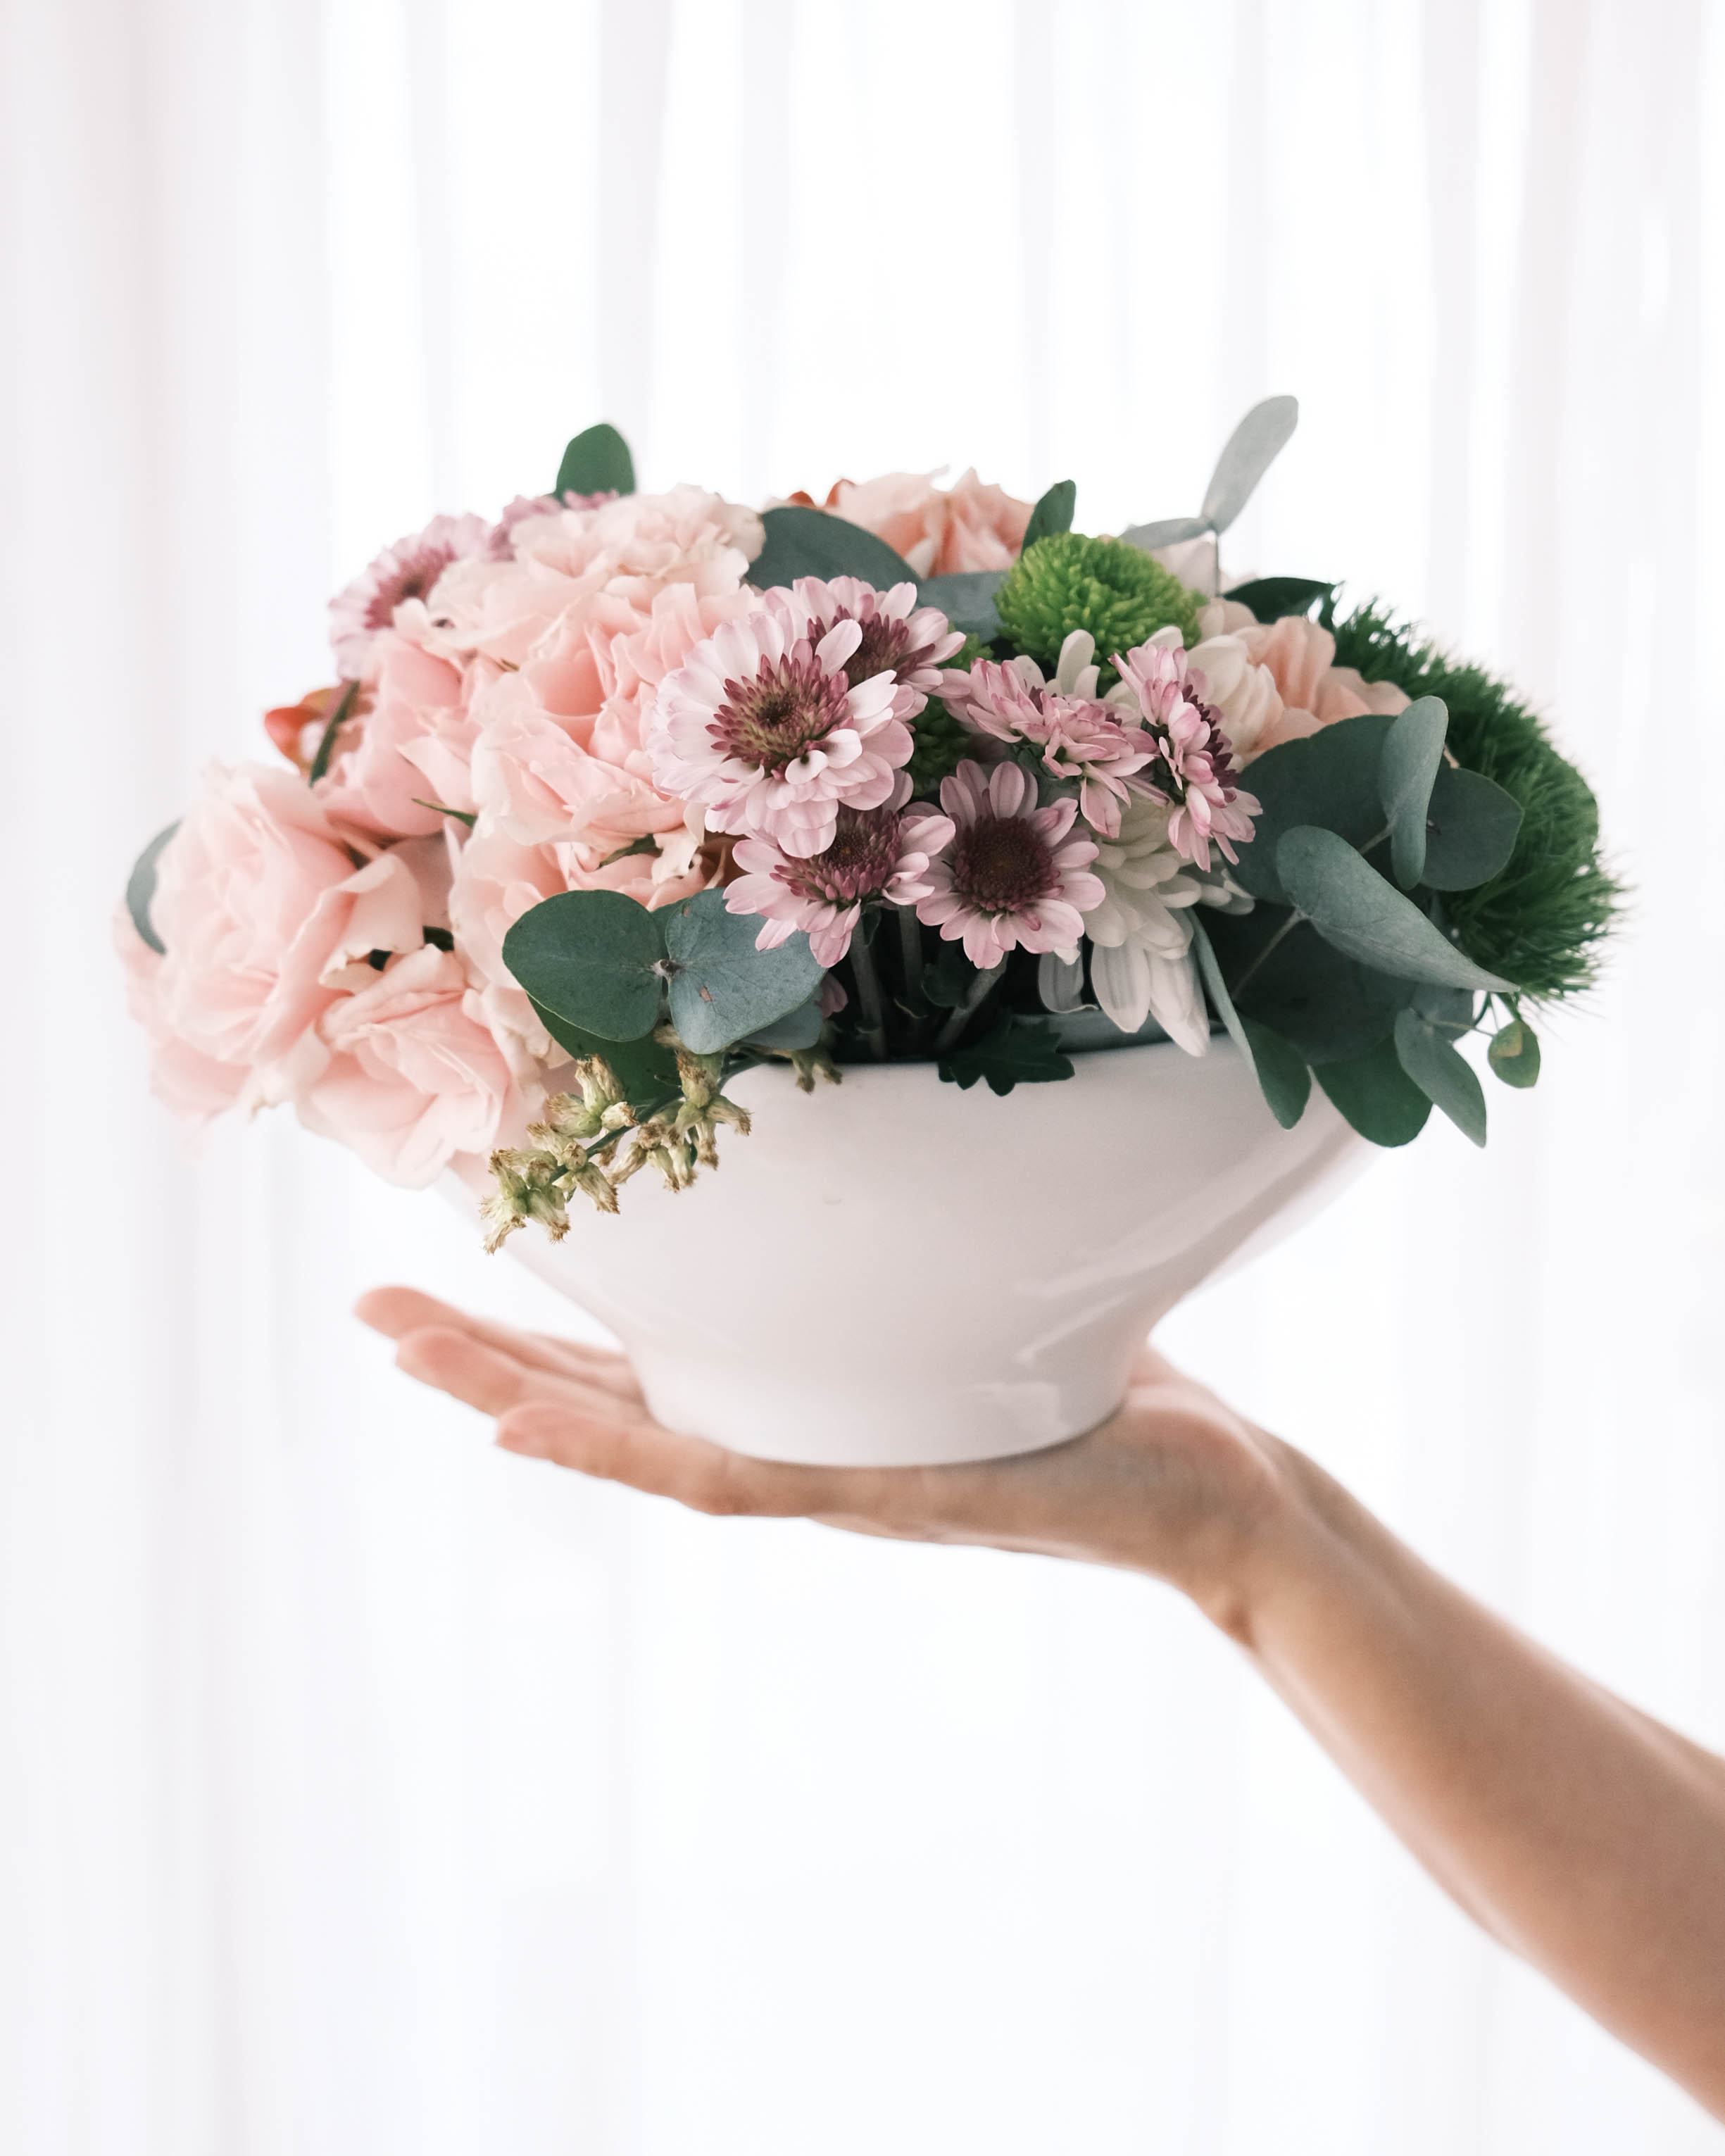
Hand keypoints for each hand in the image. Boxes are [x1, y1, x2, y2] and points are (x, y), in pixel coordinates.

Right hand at [354, 1286, 1298, 1631]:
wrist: (1204, 1492)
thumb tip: (887, 1115)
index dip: (532, 1328)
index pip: (639, 1363)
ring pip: (637, 1443)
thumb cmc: (1096, 1380)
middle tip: (368, 1310)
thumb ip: (915, 1240)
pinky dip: (624, 1454)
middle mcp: (789, 1444)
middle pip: (605, 1407)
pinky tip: (532, 1428)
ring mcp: (822, 1477)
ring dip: (517, 1400)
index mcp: (798, 1398)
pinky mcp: (878, 1493)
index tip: (437, 1267)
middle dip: (484, 1361)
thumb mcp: (980, 1291)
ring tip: (412, 1354)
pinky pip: (729, 1479)